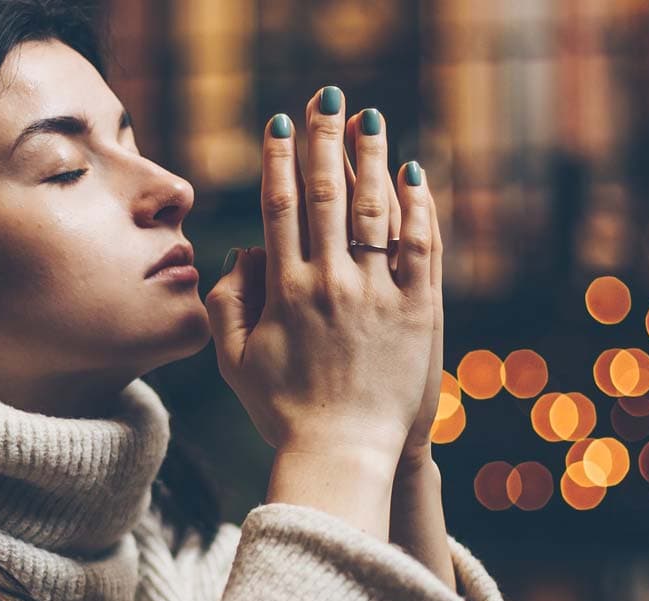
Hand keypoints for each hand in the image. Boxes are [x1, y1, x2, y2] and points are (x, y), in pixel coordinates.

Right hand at [205, 86, 441, 479]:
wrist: (345, 455)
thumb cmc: (285, 411)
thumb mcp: (235, 362)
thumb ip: (226, 304)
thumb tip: (240, 254)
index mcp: (285, 290)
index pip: (279, 207)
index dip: (279, 159)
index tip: (280, 123)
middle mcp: (331, 282)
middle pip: (326, 194)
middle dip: (324, 140)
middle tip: (326, 97)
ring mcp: (378, 295)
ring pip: (375, 210)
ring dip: (371, 158)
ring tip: (370, 119)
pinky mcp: (418, 312)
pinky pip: (422, 248)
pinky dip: (419, 208)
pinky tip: (416, 174)